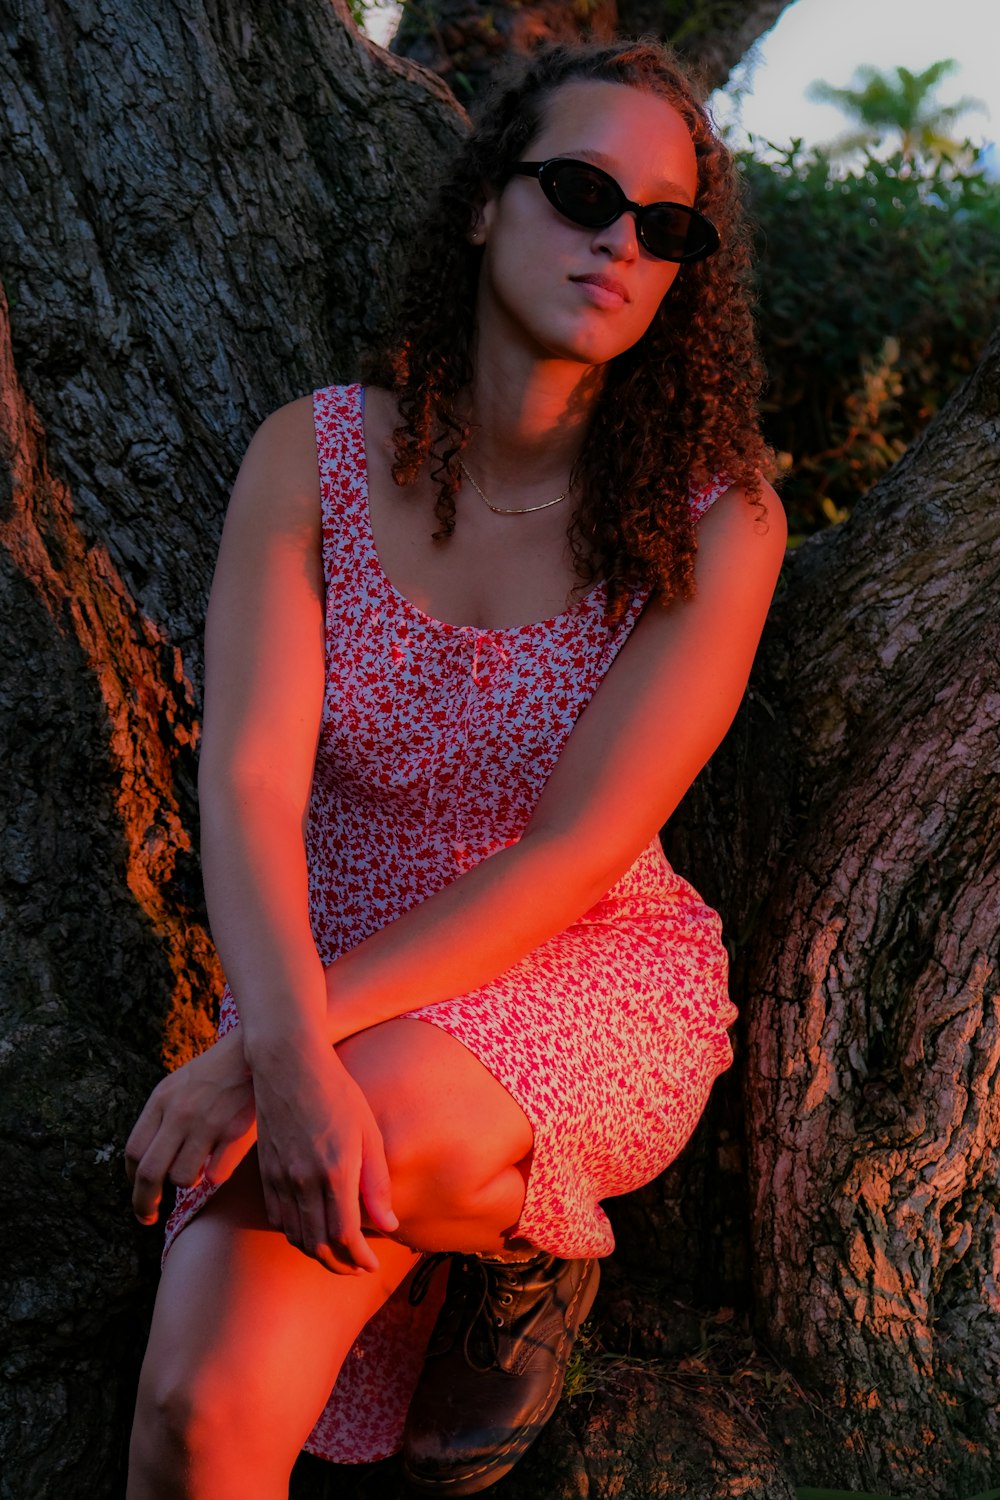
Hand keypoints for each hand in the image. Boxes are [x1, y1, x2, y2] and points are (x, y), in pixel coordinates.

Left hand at [125, 1027, 255, 1224]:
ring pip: (182, 1178)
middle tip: (148, 1217)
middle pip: (149, 1173)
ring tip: (196, 1170)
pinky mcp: (234, 1133)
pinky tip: (220, 1161)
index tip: (139, 1193)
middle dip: (144, 1202)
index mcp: (162, 1100)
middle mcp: (180, 1113)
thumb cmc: (213, 1073)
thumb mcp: (177, 1085)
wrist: (253, 1052)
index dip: (132, 1180)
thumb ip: (160, 1118)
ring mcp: (207, 1123)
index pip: (134, 1151)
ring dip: (186, 1182)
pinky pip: (215, 1175)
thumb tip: (145, 1162)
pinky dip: (214, 1176)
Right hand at [248, 1029, 397, 1274]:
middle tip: (356, 1268)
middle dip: (339, 1264)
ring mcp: (281, 1177)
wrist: (288, 1064)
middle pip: (318, 1243)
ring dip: (316, 1253)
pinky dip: (293, 1233)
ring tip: (336, 1255)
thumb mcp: (368, 1132)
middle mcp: (304, 1180)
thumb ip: (376, 1183)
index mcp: (335, 1171)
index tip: (371, 1264)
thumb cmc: (336, 1091)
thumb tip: (388, 1225)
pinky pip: (277, 1216)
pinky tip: (308, 1230)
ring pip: (295, 1235)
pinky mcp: (265, 1171)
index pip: (345, 1235)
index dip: (359, 1257)